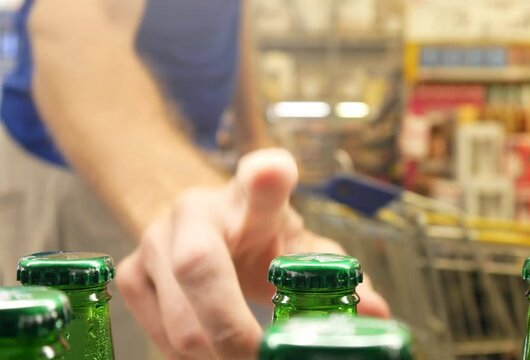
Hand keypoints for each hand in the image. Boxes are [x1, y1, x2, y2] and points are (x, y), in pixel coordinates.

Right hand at [116, 149, 389, 358]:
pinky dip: (189, 359)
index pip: (259, 178)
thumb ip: (334, 278)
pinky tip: (212, 352)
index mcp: (250, 196)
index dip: (265, 176)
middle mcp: (195, 208)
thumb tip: (376, 314)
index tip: (274, 172)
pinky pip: (157, 335)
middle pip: (200, 269)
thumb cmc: (261, 239)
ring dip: (216, 357)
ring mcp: (155, 238)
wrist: (203, 227)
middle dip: (237, 335)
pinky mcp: (132, 271)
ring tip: (246, 357)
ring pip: (179, 321)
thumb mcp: (299, 248)